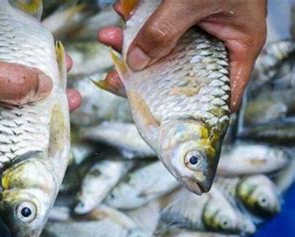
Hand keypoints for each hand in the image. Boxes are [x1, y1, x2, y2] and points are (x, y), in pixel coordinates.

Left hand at [98, 0, 266, 110]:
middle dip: (143, 70)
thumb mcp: (192, 2)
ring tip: (107, 37)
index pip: (218, 90)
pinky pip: (158, 22)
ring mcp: (201, 25)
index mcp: (238, 45)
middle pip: (179, 69)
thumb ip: (164, 31)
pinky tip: (121, 10)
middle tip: (114, 76)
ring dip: (132, 40)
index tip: (158, 115)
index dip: (190, 106)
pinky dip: (138, 18)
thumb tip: (134, 63)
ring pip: (163, 45)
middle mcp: (219, 40)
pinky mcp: (184, 10)